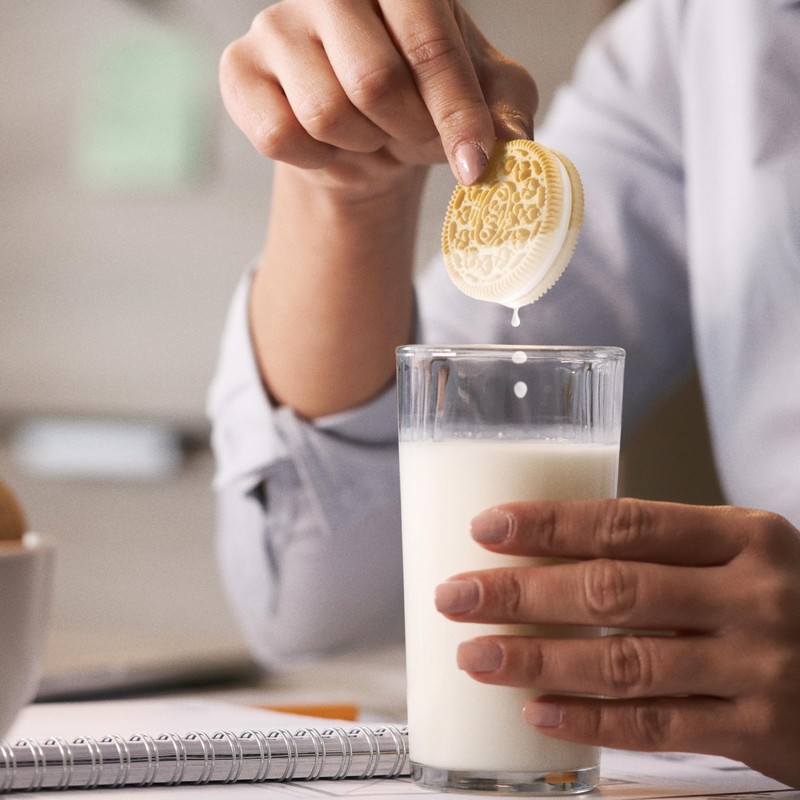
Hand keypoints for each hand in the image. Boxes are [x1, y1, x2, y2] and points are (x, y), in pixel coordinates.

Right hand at [219, 0, 536, 192]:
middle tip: (412, 135)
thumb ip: (505, 111)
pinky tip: (327, 144)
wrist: (363, 133)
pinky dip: (315, 159)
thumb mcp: (483, 101)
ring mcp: (276, 23)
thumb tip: (514, 144)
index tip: (475, 164)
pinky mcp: (239, 69)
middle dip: (405, 130)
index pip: (429, 44)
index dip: (455, 113)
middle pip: (372, 80)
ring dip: (360, 144)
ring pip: (325, 112)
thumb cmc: (423, 103)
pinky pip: (278, 135)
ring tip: (369, 132)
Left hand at [434, 498, 799, 787]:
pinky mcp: (763, 729)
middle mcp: (753, 594)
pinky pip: (659, 726)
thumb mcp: (744, 558)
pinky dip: (592, 720)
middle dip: (523, 593)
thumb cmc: (788, 602)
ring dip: (540, 660)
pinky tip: (538, 712)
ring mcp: (761, 664)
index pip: (628, 522)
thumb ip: (668, 556)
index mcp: (744, 535)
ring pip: (626, 662)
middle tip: (457, 596)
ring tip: (478, 657)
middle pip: (613, 589)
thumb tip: (550, 556)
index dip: (551, 524)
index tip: (486, 527)